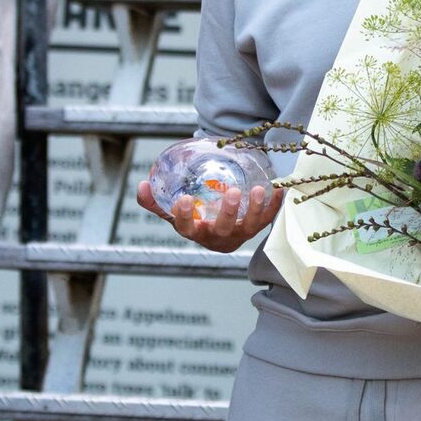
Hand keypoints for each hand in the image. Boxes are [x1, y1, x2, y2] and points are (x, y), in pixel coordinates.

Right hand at [136, 179, 280, 252]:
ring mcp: (239, 233)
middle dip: (227, 212)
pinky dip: (274, 206)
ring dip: (255, 209)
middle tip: (231, 191)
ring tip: (258, 190)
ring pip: (249, 226)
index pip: (186, 227)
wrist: (220, 231)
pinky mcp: (255, 227)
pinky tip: (278, 191)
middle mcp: (218, 235)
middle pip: (222, 228)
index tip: (183, 200)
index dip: (184, 216)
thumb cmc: (195, 217)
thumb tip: (142, 185)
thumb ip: (155, 200)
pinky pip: (267, 219)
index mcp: (195, 231)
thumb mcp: (172, 211)